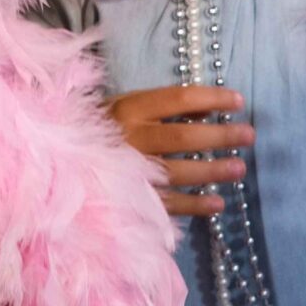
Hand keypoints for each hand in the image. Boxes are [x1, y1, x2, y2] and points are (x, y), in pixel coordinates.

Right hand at [108, 86, 252, 217]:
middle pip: (184, 137)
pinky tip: (218, 205)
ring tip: (239, 169)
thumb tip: (206, 110)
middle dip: (220, 136)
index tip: (239, 101)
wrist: (57, 162)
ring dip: (213, 171)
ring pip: (179, 172)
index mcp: (128, 110)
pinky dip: (195, 206)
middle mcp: (129, 139)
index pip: (178, 99)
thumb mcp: (123, 108)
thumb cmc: (97, 130)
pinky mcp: (128, 200)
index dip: (212, 98)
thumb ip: (161, 108)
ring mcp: (128, 172)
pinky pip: (167, 205)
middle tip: (248, 136)